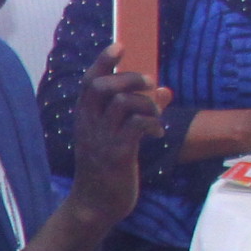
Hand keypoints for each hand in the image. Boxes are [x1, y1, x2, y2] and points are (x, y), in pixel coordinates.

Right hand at [65, 45, 165, 221]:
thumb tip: (165, 91)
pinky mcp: (118, 154)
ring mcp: (102, 139)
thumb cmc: (107, 169)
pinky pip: (137, 127)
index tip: (120, 46)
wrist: (95, 205)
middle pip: (103, 87)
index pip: (90, 82)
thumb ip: (138, 112)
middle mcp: (90, 125)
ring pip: (122, 104)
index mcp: (85, 118)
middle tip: (149, 84)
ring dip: (147, 103)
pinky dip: (153, 124)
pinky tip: (158, 133)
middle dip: (130, 79)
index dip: (104, 61)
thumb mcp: (118, 138)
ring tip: (156, 115)